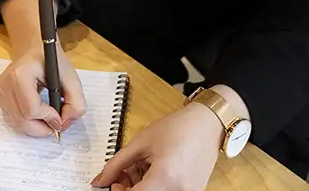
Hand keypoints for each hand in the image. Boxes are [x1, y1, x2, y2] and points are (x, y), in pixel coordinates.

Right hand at [0, 43, 86, 136]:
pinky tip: (37, 115)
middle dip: (42, 128)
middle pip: (22, 120)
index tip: (61, 116)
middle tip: (56, 124)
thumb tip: (64, 124)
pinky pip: (13, 120)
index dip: (49, 118)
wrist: (33, 50)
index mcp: (21, 74)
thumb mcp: (71, 78)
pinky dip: (27, 123)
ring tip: (48, 118)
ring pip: (17, 123)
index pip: (31, 109)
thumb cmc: (51, 62)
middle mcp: (5, 84)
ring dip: (35, 127)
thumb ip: (75, 103)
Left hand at [93, 103, 222, 190]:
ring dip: (143, 186)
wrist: (208, 124)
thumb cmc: (177, 128)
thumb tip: (100, 180)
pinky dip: (156, 185)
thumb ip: (117, 163)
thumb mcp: (141, 143)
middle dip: (130, 189)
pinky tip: (153, 169)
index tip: (113, 183)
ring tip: (141, 166)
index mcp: (165, 177)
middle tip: (124, 173)